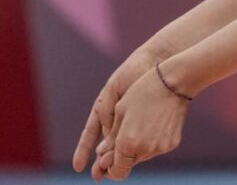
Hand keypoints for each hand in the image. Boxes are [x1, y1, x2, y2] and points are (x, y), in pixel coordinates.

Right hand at [72, 50, 159, 178]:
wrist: (158, 63)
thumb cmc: (134, 72)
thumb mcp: (115, 90)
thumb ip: (108, 111)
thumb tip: (105, 135)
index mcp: (104, 109)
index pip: (90, 134)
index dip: (83, 150)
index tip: (77, 167)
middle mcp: (116, 117)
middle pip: (106, 143)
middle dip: (101, 161)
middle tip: (97, 177)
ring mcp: (131, 119)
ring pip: (121, 142)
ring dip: (116, 157)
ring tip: (110, 171)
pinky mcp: (147, 120)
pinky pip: (138, 136)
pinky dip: (135, 146)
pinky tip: (133, 157)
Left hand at [92, 64, 190, 180]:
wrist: (173, 83)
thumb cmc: (142, 92)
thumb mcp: (120, 112)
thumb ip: (110, 137)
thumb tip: (102, 154)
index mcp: (127, 142)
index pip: (116, 171)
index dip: (109, 168)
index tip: (107, 159)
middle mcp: (144, 149)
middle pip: (128, 164)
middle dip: (122, 156)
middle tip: (121, 139)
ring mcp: (160, 147)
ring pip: (141, 157)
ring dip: (135, 148)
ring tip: (138, 126)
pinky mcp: (172, 143)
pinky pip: (155, 149)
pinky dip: (150, 142)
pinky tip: (151, 124)